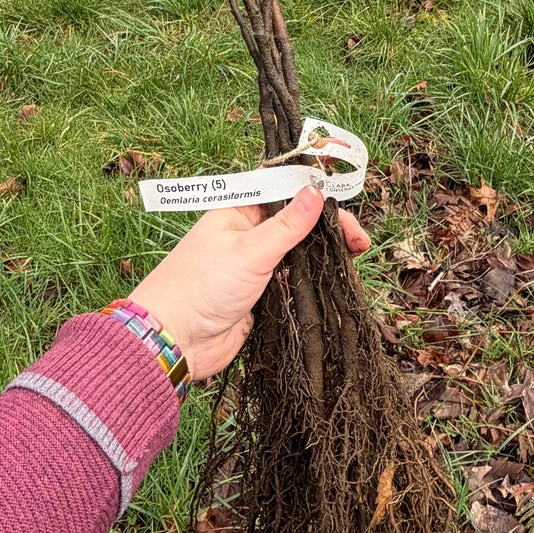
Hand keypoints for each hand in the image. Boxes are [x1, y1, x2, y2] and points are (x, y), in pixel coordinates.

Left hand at [128, 188, 370, 381]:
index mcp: (238, 212)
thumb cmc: (202, 287)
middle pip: (296, 223)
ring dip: (322, 255)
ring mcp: (254, 265)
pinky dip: (311, 280)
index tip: (346, 212)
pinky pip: (291, 281)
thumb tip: (316, 192)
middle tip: (359, 243)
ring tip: (353, 260)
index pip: (284, 193)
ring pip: (297, 253)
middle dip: (327, 230)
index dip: (317, 198)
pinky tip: (333, 281)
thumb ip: (287, 225)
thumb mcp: (249, 251)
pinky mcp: (260, 294)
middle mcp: (247, 234)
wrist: (174, 340)